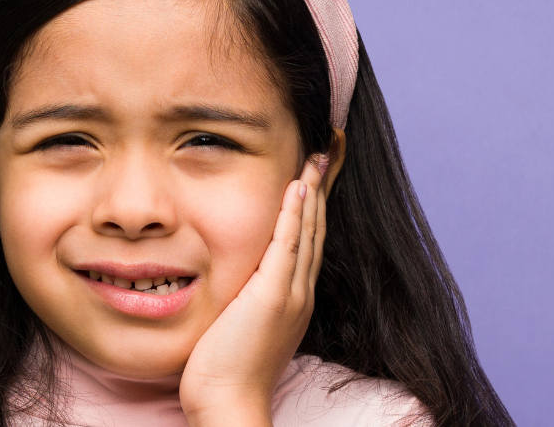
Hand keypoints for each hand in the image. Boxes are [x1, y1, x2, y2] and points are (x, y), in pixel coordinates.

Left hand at [180, 154, 330, 426]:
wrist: (229, 401)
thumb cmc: (225, 371)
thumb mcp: (239, 325)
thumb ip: (243, 298)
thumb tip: (234, 281)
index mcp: (293, 299)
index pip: (306, 241)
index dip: (313, 206)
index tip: (315, 174)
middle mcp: (300, 292)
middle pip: (315, 229)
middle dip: (321, 189)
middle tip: (328, 152)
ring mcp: (291, 294)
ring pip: (306, 232)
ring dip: (312, 192)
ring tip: (318, 157)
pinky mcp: (274, 296)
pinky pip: (288, 246)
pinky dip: (295, 214)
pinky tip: (298, 187)